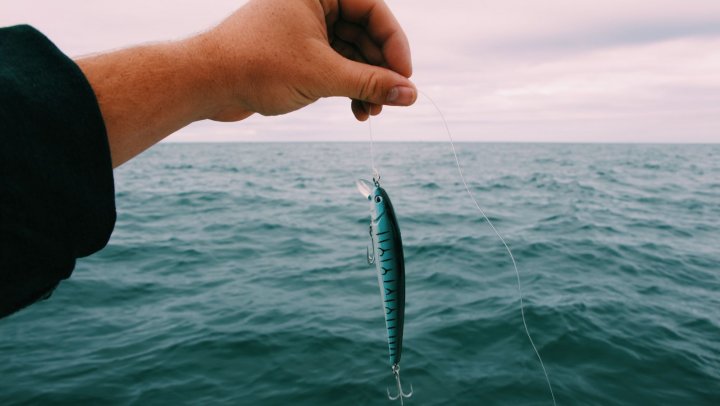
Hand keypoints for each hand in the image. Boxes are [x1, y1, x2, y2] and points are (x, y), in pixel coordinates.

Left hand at [200, 0, 415, 121]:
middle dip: (379, 71)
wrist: (205, 83)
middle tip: (390, 102)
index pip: (374, 10)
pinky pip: (334, 65)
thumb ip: (370, 83)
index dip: (395, 46)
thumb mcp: (322, 75)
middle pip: (365, 34)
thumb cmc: (256, 65)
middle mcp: (313, 3)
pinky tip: (355, 110)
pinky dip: (346, 87)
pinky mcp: (297, 51)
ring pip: (350, 53)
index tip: (405, 79)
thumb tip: (411, 94)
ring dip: (364, 84)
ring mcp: (304, 28)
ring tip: (370, 112)